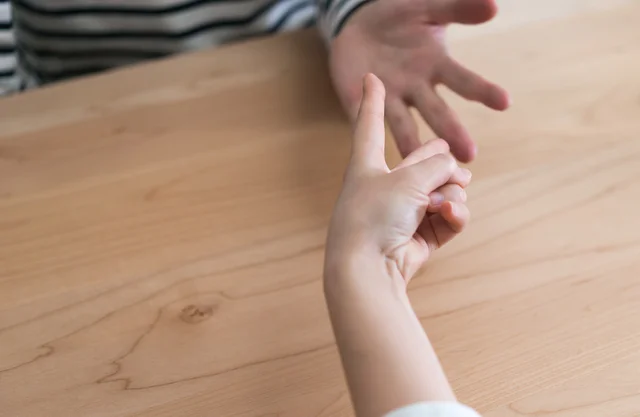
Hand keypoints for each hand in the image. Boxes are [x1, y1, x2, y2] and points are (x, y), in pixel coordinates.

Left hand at [326, 74, 470, 285]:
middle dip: (441, 162)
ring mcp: (402, 213)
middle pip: (421, 162)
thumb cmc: (375, 215)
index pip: (370, 125)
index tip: (369, 76)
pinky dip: (454, 214)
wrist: (368, 267)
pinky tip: (451, 212)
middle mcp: (383, 187)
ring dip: (451, 191)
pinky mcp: (420, 236)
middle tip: (458, 161)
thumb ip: (437, 166)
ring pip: (442, 189)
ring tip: (445, 199)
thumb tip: (457, 174)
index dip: (372, 101)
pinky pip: (448, 216)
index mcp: (366, 165)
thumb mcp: (407, 178)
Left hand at [329, 0, 509, 161]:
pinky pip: (361, 116)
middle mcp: (416, 89)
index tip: (504, 102)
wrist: (359, 24)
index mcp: (436, 67)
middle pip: (437, 113)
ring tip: (419, 161)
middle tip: (469, 155)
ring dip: (411, 144)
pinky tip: (370, 147)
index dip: (482, 91)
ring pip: (402, 125)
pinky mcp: (359, 101)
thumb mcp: (428, 8)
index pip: (463, 81)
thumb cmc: (400, 18)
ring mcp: (388, 98)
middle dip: (452, 133)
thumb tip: (494, 7)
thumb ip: (457, 9)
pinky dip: (365, 126)